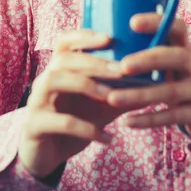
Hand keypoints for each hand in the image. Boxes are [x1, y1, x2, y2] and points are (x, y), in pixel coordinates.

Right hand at [18, 30, 125, 178]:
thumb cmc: (75, 121)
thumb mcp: (101, 106)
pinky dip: (85, 128)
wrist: (46, 155)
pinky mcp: (34, 126)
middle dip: (94, 62)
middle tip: (121, 70)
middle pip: (63, 59)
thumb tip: (156, 81)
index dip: (84, 36)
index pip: (64, 41)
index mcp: (60, 69)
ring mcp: (36, 101)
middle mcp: (44, 79)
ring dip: (85, 85)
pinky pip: (59, 122)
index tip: (109, 37)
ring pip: (53, 81)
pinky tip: (107, 137)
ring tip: (110, 97)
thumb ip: (123, 92)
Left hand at [106, 15, 190, 136]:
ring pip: (171, 91)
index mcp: (185, 47)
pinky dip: (147, 119)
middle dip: (148, 61)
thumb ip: (148, 49)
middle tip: (122, 66)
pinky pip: (172, 116)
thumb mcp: (168, 61)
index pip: (178, 27)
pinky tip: (127, 121)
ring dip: (140, 95)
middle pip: (177, 57)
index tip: (132, 22)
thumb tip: (105, 37)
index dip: (158, 22)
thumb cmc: (175, 77)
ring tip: (113, 98)